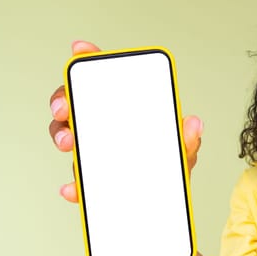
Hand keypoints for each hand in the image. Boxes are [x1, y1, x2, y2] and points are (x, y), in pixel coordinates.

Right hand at [49, 41, 202, 202]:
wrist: (164, 206)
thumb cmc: (169, 170)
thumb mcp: (182, 153)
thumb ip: (188, 140)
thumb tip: (194, 123)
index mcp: (129, 113)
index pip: (107, 80)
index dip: (91, 60)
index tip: (81, 49)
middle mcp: (107, 127)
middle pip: (76, 103)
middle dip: (64, 100)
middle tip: (65, 108)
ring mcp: (95, 151)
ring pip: (68, 136)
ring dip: (62, 136)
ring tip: (70, 143)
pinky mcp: (89, 180)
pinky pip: (76, 180)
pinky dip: (73, 185)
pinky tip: (73, 188)